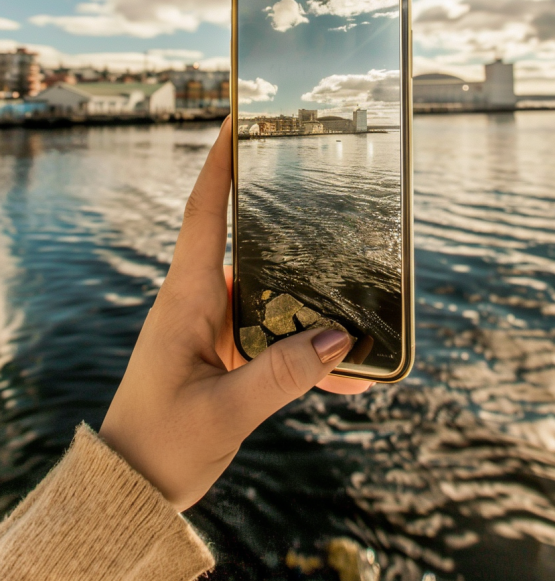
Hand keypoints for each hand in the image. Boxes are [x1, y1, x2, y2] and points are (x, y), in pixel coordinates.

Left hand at [100, 117, 370, 511]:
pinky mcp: (227, 354)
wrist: (131, 490)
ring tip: (364, 307)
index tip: (239, 121)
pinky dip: (308, 353)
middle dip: (289, 220)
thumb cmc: (159, 446)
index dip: (219, 163)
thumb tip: (338, 339)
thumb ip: (281, 376)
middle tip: (329, 191)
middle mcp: (201, 303)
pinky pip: (275, 339)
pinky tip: (349, 375)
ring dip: (313, 303)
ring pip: (272, 296)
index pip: (202, 212)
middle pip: (249, 242)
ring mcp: (216, 328)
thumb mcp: (224, 413)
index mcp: (187, 299)